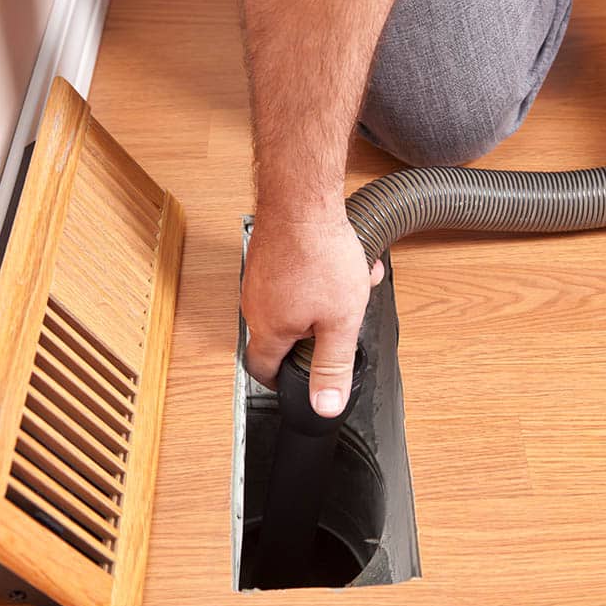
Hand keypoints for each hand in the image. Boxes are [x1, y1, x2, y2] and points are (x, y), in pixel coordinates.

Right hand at [241, 207, 383, 416]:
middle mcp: (254, 305)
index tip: (292, 383)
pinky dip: (319, 278)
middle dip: (317, 334)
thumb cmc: (320, 254)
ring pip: (293, 303)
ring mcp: (258, 278)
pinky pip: (294, 278)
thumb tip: (324, 406)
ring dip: (324, 302)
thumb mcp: (340, 322)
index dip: (279, 382)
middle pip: (282, 335)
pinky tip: (343, 263)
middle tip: (340, 325)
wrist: (303, 199)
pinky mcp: (268, 256)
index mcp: (268, 329)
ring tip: (351, 286)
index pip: (261, 370)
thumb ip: (332, 366)